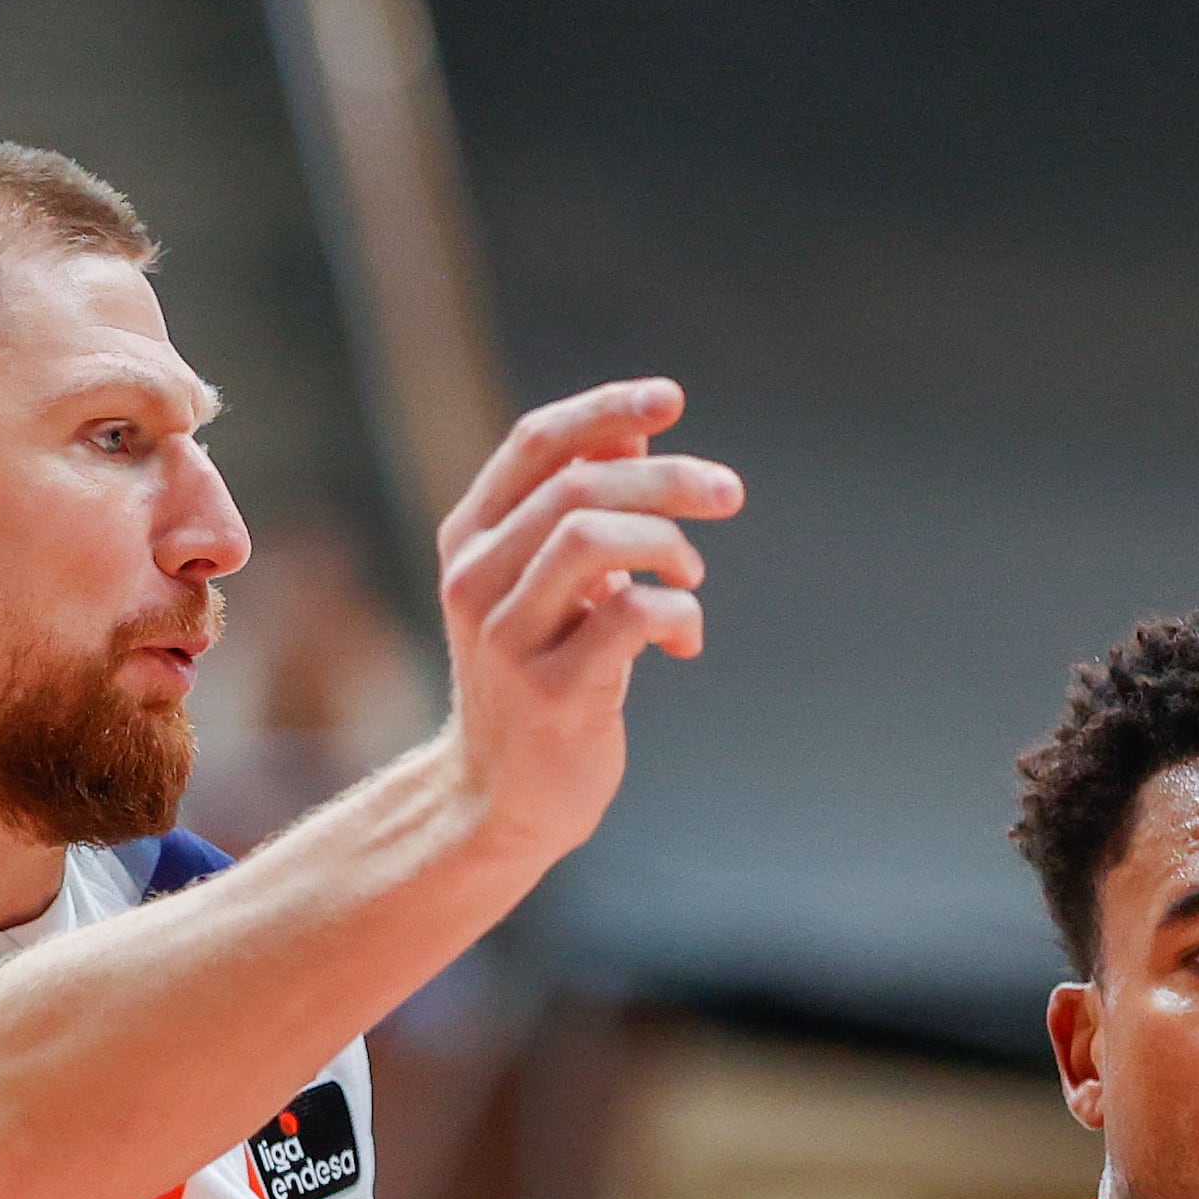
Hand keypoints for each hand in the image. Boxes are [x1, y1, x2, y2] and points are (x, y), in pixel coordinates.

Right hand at [429, 379, 741, 863]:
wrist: (502, 799)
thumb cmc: (543, 676)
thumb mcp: (549, 585)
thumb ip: (581, 508)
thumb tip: (638, 427)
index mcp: (470, 538)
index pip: (536, 442)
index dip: (607, 409)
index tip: (673, 398)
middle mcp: (475, 580)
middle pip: (578, 488)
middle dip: (668, 479)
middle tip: (728, 494)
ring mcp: (506, 638)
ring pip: (591, 538)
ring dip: (667, 544)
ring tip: (691, 580)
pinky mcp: (549, 694)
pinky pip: (629, 618)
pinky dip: (678, 617)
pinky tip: (683, 646)